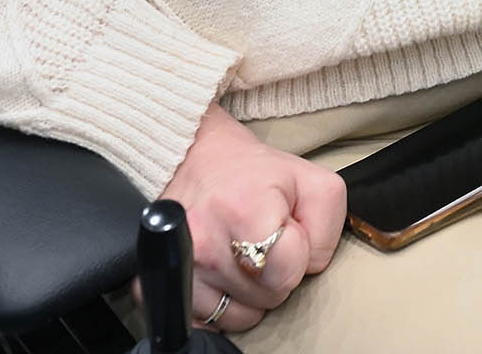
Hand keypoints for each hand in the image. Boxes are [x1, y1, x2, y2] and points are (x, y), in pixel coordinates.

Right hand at [135, 105, 346, 333]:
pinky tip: (221, 272)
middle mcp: (204, 240)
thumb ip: (327, 227)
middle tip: (264, 240)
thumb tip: (309, 267)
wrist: (194, 160)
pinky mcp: (154, 285)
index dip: (298, 255)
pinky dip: (220, 304)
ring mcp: (177, 266)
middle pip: (267, 296)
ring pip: (240, 316)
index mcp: (244, 208)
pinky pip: (207, 322)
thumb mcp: (311, 181)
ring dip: (249, 291)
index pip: (288, 270)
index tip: (286, 232)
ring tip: (242, 253)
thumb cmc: (255, 174)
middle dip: (276, 274)